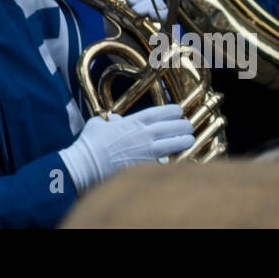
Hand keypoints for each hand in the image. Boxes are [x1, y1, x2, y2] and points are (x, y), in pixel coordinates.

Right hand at [57, 105, 194, 193]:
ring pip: (174, 144)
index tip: (179, 110)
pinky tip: (176, 159)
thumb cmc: (91, 142)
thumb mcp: (98, 124)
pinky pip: (165, 161)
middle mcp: (144, 135)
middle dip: (183, 125)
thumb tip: (114, 120)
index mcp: (133, 122)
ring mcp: (147, 151)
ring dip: (184, 141)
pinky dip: (173, 159)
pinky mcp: (146, 167)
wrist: (89, 164)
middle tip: (188, 125)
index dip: (172, 111)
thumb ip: (110, 121)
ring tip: (190, 139)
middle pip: (172, 127)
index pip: (159, 113)